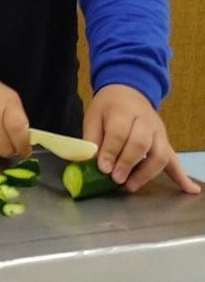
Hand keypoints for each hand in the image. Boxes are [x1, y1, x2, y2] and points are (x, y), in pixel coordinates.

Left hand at [84, 84, 199, 193]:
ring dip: (146, 173)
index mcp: (123, 111)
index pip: (119, 133)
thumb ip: (92, 138)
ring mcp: (159, 132)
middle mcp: (145, 121)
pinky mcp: (166, 142)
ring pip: (160, 154)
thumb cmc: (108, 107)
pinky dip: (182, 176)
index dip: (111, 152)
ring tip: (130, 186)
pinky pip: (175, 160)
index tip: (103, 168)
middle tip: (116, 179)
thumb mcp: (93, 116)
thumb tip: (90, 162)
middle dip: (128, 163)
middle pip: (141, 143)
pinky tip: (190, 190)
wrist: (128, 92)